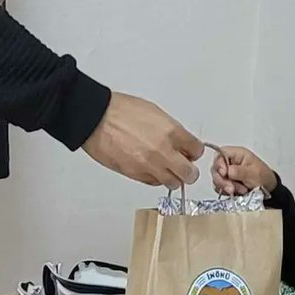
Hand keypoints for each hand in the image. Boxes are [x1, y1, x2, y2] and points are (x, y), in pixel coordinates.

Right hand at [82, 92, 203, 186]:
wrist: (97, 118)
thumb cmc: (122, 111)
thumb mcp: (155, 112)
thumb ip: (171, 130)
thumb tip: (179, 143)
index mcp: (171, 132)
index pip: (197, 150)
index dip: (194, 152)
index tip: (189, 151)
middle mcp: (163, 152)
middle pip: (190, 174)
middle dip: (188, 170)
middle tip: (182, 165)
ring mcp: (149, 166)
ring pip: (173, 183)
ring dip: (172, 177)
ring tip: (164, 168)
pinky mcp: (135, 175)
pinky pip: (153, 183)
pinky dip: (155, 178)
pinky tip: (149, 168)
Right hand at [212, 145, 276, 195]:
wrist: (269, 189)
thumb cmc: (263, 176)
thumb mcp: (254, 172)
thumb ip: (240, 171)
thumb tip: (228, 171)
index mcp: (237, 154)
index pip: (220, 154)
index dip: (219, 164)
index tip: (224, 173)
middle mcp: (230, 162)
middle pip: (216, 168)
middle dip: (222, 180)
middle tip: (231, 188)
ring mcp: (227, 173)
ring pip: (217, 179)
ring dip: (226, 187)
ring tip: (240, 191)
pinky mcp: (227, 182)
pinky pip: (219, 187)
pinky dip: (226, 191)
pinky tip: (235, 193)